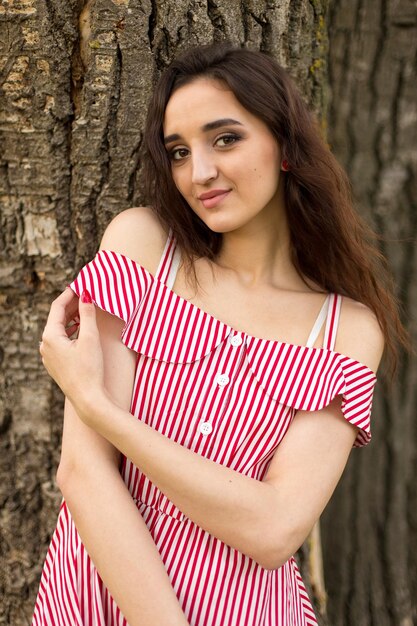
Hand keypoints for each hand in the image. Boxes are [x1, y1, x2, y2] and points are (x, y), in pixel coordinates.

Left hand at [39, 289, 104, 412]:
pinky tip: (82, 330)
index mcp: (50, 336)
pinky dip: (71, 332)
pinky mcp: (56, 363)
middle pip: (57, 318)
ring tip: (86, 309)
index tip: (81, 284)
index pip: (57, 307)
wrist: (88, 398)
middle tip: (86, 294)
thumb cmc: (89, 369)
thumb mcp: (90, 338)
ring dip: (72, 318)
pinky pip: (61, 341)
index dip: (69, 294)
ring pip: (59, 330)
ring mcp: (49, 355)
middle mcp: (45, 345)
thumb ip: (87, 314)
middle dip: (72, 305)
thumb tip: (86, 294)